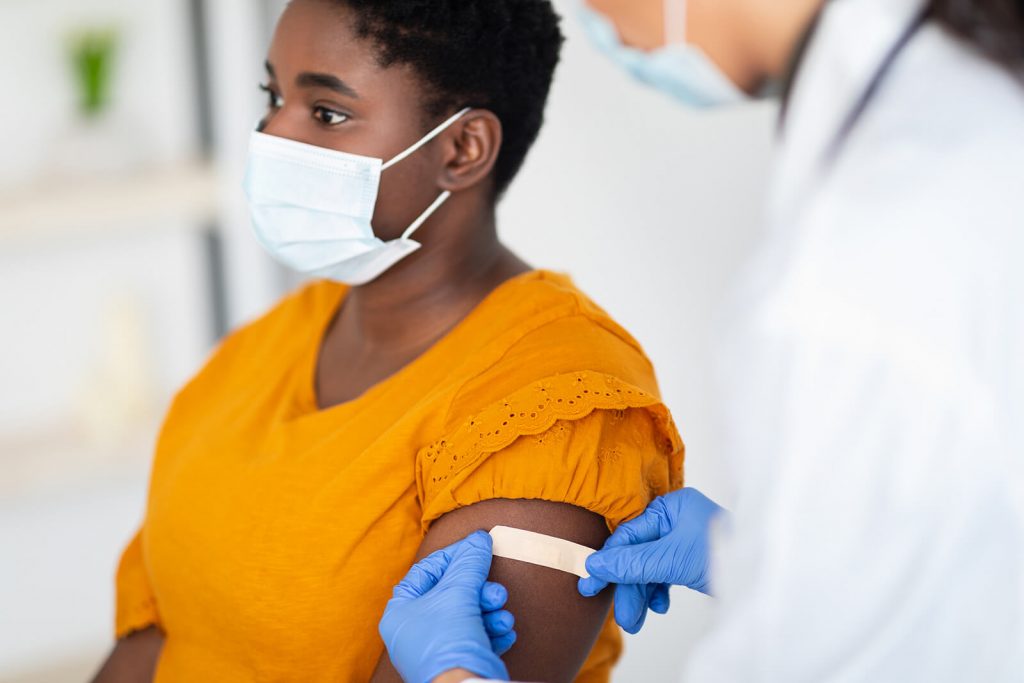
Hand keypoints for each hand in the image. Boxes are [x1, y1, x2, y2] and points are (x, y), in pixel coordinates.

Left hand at [380, 531, 514, 682]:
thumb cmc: (448, 641)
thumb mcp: (458, 592)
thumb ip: (469, 562)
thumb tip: (479, 539)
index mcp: (400, 612)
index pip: (426, 571)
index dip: (453, 556)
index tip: (477, 548)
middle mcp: (415, 630)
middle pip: (452, 593)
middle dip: (479, 590)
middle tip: (495, 591)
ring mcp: (437, 648)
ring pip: (468, 614)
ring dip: (490, 610)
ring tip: (502, 615)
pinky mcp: (458, 661)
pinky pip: (477, 636)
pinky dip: (493, 630)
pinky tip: (504, 631)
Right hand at [577, 488, 724, 633]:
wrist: (767, 576)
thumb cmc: (725, 555)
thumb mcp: (671, 560)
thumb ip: (631, 564)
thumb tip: (595, 565)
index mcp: (671, 507)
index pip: (628, 536)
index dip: (608, 563)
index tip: (590, 585)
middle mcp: (676, 519)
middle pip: (638, 554)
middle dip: (630, 587)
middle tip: (624, 617)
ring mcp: (684, 539)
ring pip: (650, 567)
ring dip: (642, 594)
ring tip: (637, 621)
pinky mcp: (692, 558)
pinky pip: (665, 572)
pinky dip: (659, 590)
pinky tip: (660, 605)